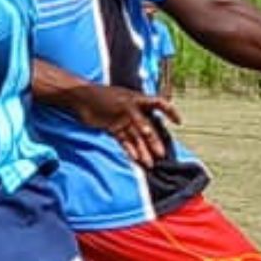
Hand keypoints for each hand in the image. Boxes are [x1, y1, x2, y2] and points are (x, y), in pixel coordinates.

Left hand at [65, 84, 179, 167]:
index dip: (170, 112)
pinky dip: (130, 150)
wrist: (81, 99)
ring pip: (137, 138)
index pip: (158, 104)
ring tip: (149, 164)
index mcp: (138, 101)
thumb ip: (137, 118)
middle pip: (148, 128)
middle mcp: (133, 111)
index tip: (179, 122)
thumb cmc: (103, 96)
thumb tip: (149, 132)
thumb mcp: (123, 104)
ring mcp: (123, 121)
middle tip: (160, 155)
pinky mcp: (113, 129)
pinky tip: (136, 159)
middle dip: (154, 142)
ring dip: (143, 150)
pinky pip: (125, 141)